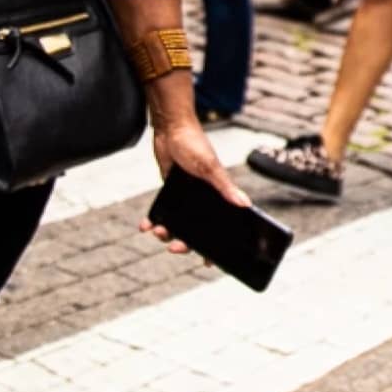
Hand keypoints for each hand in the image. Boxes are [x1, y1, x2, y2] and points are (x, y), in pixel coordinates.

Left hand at [140, 115, 249, 254]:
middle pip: (197, 230)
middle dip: (186, 243)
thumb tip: (245, 205)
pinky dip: (153, 221)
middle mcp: (204, 198)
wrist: (170, 129)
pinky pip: (163, 212)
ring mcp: (186, 196)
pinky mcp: (170, 191)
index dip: (217, 245)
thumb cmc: (194, 144)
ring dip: (167, 233)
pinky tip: (146, 225)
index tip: (208, 262)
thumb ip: (225, 187)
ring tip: (158, 231)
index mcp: (218, 194)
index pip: (222, 224)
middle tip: (175, 248)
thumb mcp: (209, 167)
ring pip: (178, 224)